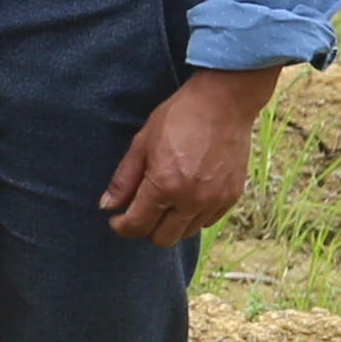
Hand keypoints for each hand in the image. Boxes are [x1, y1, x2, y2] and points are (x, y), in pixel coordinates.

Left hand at [99, 64, 282, 245]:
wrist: (224, 102)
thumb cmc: (180, 116)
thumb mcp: (142, 143)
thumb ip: (124, 179)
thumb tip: (107, 206)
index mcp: (165, 185)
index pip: (137, 225)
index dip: (122, 226)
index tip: (116, 220)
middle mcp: (191, 200)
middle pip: (163, 239)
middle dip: (145, 229)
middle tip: (140, 211)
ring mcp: (215, 201)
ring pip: (186, 233)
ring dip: (171, 224)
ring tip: (165, 201)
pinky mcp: (232, 197)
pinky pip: (207, 221)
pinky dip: (194, 216)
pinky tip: (187, 197)